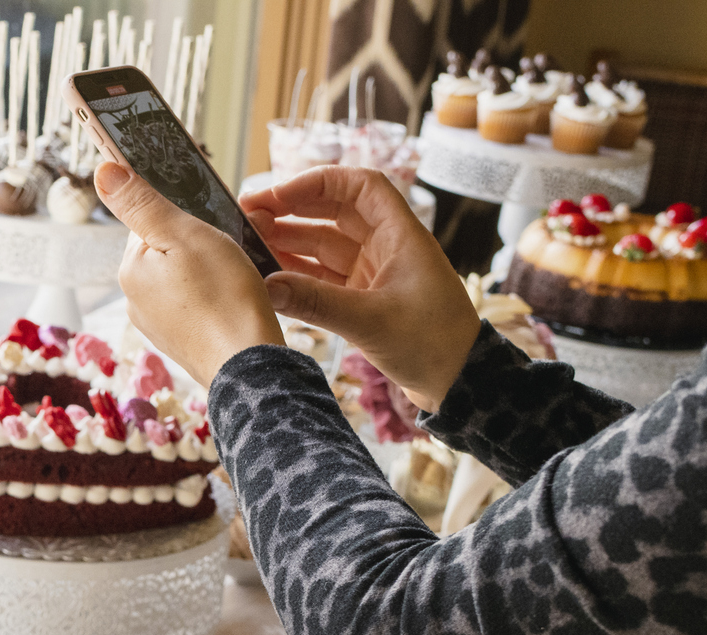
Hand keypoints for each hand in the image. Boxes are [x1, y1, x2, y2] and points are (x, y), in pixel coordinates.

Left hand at [95, 163, 285, 389]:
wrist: (249, 364)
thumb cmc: (223, 297)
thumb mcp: (184, 234)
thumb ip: (142, 203)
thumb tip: (103, 171)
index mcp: (130, 270)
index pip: (149, 222)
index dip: (183, 216)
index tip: (209, 222)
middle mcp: (135, 300)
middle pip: (166, 250)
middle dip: (194, 244)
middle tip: (226, 253)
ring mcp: (157, 324)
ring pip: (182, 277)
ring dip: (206, 270)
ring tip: (232, 278)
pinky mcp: (180, 341)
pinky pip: (194, 304)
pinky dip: (212, 296)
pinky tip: (231, 300)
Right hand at [239, 166, 478, 411]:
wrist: (456, 380)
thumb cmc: (433, 343)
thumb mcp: (371, 321)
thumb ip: (316, 302)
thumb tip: (267, 285)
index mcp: (400, 235)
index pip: (360, 186)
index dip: (318, 183)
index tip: (279, 195)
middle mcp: (385, 247)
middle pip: (333, 212)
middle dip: (292, 210)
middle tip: (249, 215)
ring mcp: (372, 272)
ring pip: (323, 245)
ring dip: (288, 241)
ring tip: (250, 242)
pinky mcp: (362, 299)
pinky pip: (322, 277)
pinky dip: (297, 274)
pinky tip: (269, 275)